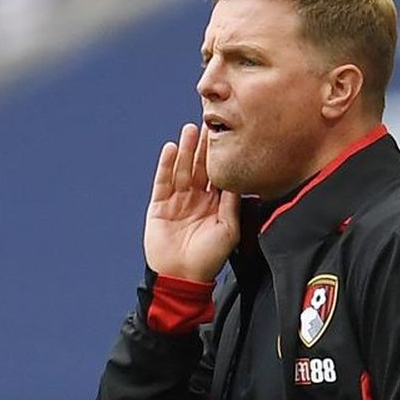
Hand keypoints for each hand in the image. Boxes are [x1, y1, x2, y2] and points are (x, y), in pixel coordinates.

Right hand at [144, 122, 239, 281]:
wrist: (182, 277)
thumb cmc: (209, 258)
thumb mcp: (229, 229)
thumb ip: (232, 203)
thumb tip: (240, 179)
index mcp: (215, 204)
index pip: (218, 174)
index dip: (221, 156)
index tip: (226, 134)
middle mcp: (196, 199)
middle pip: (199, 167)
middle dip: (203, 146)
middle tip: (208, 123)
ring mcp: (177, 201)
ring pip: (182, 169)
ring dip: (186, 149)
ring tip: (190, 129)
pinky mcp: (159, 206)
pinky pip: (162, 181)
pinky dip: (166, 165)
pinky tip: (170, 148)